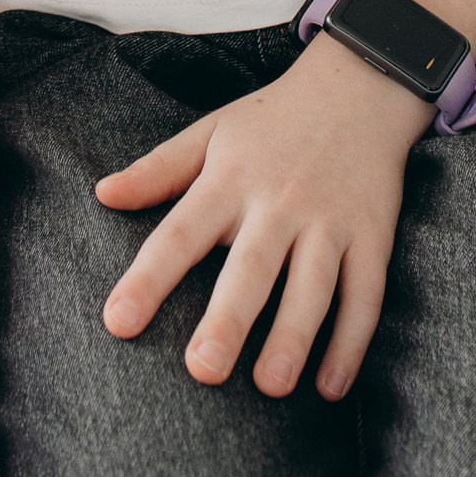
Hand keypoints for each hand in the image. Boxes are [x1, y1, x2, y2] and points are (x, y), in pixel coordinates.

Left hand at [96, 34, 430, 401]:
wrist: (359, 88)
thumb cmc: (273, 122)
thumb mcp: (211, 133)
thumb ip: (158, 170)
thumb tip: (103, 194)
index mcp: (230, 179)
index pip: (181, 232)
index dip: (148, 278)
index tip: (118, 322)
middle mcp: (279, 203)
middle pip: (252, 266)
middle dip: (229, 319)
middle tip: (203, 371)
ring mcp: (331, 221)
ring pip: (313, 286)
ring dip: (294, 337)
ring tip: (270, 386)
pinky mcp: (373, 237)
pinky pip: (365, 295)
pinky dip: (352, 342)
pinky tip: (331, 388)